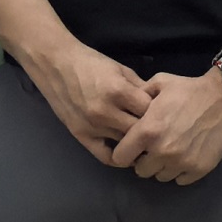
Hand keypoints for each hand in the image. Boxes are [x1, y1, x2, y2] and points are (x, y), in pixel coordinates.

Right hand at [30, 38, 154, 159]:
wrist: (56, 64)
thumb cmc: (91, 63)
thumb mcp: (122, 70)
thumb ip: (141, 89)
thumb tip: (161, 106)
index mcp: (118, 91)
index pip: (150, 112)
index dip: (161, 112)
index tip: (165, 113)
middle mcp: (105, 112)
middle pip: (141, 132)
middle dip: (152, 131)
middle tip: (159, 130)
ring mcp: (92, 126)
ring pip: (126, 145)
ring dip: (138, 144)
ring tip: (146, 140)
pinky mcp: (81, 135)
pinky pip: (105, 156)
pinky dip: (120, 158)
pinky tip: (129, 152)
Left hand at [109, 69, 221, 184]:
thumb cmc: (191, 89)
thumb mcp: (159, 83)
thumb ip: (139, 98)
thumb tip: (128, 110)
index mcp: (147, 131)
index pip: (120, 158)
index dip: (124, 152)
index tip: (132, 147)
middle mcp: (162, 151)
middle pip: (141, 171)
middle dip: (144, 160)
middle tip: (155, 147)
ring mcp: (182, 162)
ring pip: (161, 176)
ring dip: (163, 166)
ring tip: (172, 151)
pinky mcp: (200, 168)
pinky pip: (181, 180)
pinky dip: (181, 171)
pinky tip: (186, 156)